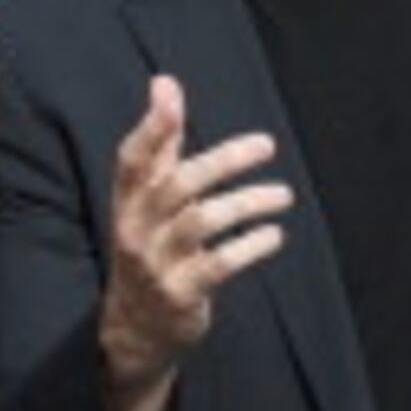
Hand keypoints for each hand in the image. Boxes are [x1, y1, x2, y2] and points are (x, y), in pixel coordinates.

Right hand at [97, 76, 291, 399]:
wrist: (135, 328)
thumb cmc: (150, 248)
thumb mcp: (147, 200)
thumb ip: (161, 144)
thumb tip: (164, 83)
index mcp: (128, 202)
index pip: (132, 159)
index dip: (150, 128)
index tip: (170, 97)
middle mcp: (136, 230)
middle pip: (177, 185)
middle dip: (223, 161)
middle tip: (267, 145)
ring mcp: (156, 264)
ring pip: (201, 222)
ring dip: (247, 203)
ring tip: (283, 195)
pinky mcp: (180, 294)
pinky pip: (218, 265)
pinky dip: (251, 247)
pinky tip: (274, 235)